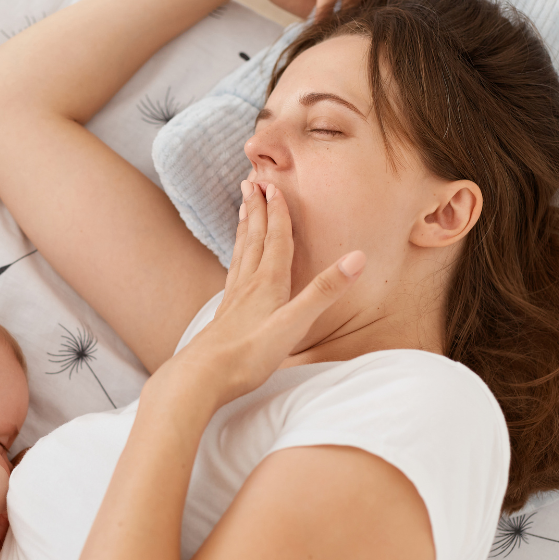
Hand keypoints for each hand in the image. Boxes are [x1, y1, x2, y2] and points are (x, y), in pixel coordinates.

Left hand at [167, 180, 364, 407]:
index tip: (273, 184)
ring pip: (241, 254)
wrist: (201, 378)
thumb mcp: (294, 324)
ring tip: (243, 209)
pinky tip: (235, 263)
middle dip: (257, 209)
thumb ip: (324, 292)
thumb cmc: (248, 355)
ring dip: (244, 228)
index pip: (276, 239)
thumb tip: (357, 257)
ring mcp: (233, 299)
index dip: (278, 212)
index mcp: (267, 283)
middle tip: (251, 181)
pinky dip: (236, 258)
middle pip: (254, 239)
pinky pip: (232, 275)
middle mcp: (248, 285)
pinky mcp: (224, 315)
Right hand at [230, 0, 411, 19]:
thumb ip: (353, 7)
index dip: (396, 2)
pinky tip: (316, 17)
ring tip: (329, 26)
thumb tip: (383, 32)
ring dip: (343, 10)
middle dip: (362, 12)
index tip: (388, 30)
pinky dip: (325, 3)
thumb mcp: (329, 2)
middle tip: (345, 32)